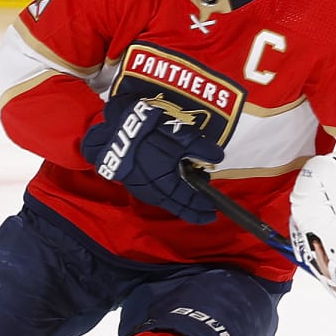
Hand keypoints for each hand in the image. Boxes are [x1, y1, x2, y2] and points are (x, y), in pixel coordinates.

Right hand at [80, 95, 221, 223]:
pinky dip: (165, 192)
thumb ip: (201, 147)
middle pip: (173, 204)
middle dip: (191, 207)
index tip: (213, 211)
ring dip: (177, 199)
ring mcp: (137, 185)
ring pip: (161, 200)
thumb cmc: (151, 130)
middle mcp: (149, 189)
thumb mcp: (181, 135)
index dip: (200, 207)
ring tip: (192, 193)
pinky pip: (151, 192)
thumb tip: (217, 157)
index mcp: (163, 182)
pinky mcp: (129, 179)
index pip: (185, 201)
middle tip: (206, 209)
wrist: (118, 123)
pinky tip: (172, 184)